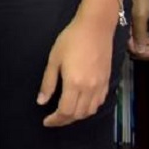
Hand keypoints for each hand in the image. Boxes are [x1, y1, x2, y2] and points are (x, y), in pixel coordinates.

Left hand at [38, 13, 114, 127]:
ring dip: (77, 116)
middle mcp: (89, 89)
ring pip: (90, 111)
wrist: (95, 27)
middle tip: (54, 119)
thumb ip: (48, 83)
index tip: (46, 121)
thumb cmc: (71, 39)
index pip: (65, 111)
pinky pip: (99, 103)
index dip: (55, 120)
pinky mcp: (107, 81)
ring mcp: (100, 86)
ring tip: (66, 113)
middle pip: (78, 115)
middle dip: (64, 121)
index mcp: (74, 83)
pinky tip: (81, 104)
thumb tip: (41, 101)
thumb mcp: (54, 59)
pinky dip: (89, 109)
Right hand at [127, 0, 148, 60]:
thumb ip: (140, 34)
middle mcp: (122, 27)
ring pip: (138, 42)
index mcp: (121, 28)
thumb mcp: (141, 15)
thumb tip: (140, 51)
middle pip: (135, 47)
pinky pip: (140, 35)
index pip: (133, 49)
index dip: (147, 54)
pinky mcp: (134, 19)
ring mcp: (128, 23)